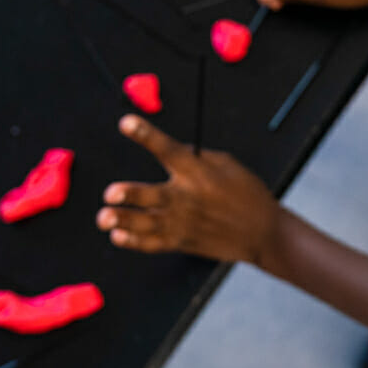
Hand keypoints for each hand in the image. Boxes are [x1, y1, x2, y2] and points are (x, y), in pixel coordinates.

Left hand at [96, 115, 280, 264]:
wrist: (263, 232)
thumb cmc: (246, 193)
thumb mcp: (226, 164)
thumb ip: (195, 157)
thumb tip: (168, 149)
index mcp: (199, 172)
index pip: (168, 149)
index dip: (146, 134)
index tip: (126, 123)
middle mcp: (188, 197)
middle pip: (152, 195)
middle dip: (130, 195)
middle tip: (110, 194)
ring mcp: (183, 223)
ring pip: (146, 223)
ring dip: (123, 220)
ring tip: (104, 217)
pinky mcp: (182, 242)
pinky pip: (152, 244)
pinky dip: (133, 241)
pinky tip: (118, 235)